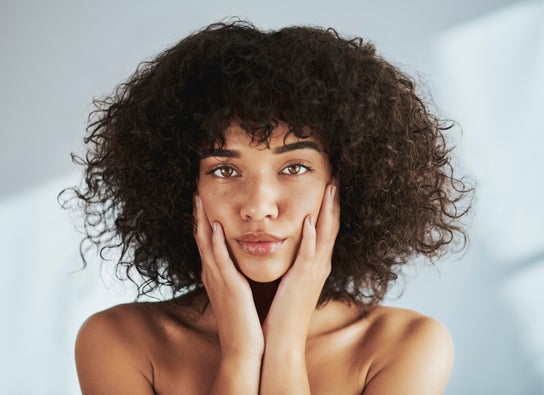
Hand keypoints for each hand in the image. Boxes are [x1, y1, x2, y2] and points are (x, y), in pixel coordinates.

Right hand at [193, 195, 263, 359]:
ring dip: (202, 220)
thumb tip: (236, 265)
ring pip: (205, 244)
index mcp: (215, 275)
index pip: (206, 242)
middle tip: (195, 192)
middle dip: (198, 215)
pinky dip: (215, 242)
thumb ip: (233, 277)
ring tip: (200, 199)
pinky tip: (214, 226)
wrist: (243, 349)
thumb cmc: (242, 322)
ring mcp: (217, 280)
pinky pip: (219, 260)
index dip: (203, 221)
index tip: (203, 201)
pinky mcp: (228, 286)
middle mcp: (212, 274)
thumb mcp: (236, 294)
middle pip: (200, 238)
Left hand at [263, 184, 339, 349]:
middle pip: (331, 226)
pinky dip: (311, 237)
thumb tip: (289, 247)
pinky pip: (309, 254)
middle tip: (336, 176)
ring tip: (330, 187)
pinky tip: (310, 219)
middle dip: (333, 201)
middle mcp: (319, 265)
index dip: (329, 206)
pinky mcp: (302, 281)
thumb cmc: (283, 311)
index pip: (326, 228)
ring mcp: (313, 272)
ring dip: (327, 210)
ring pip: (325, 235)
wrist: (281, 341)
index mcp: (315, 264)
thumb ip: (294, 263)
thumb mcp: (292, 281)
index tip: (329, 184)